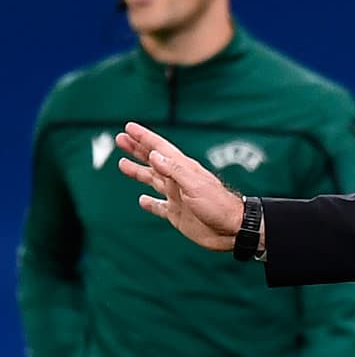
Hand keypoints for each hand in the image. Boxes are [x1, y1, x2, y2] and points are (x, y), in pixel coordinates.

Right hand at [116, 122, 244, 252]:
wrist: (232, 229)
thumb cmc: (218, 205)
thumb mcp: (195, 185)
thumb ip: (174, 170)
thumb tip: (154, 155)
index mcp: (184, 169)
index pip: (160, 149)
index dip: (144, 138)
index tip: (128, 127)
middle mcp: (178, 181)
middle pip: (153, 161)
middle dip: (136, 150)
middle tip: (120, 139)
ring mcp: (177, 197)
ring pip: (152, 180)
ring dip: (138, 171)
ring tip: (122, 164)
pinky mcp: (177, 214)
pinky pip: (159, 206)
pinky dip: (149, 203)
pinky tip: (141, 199)